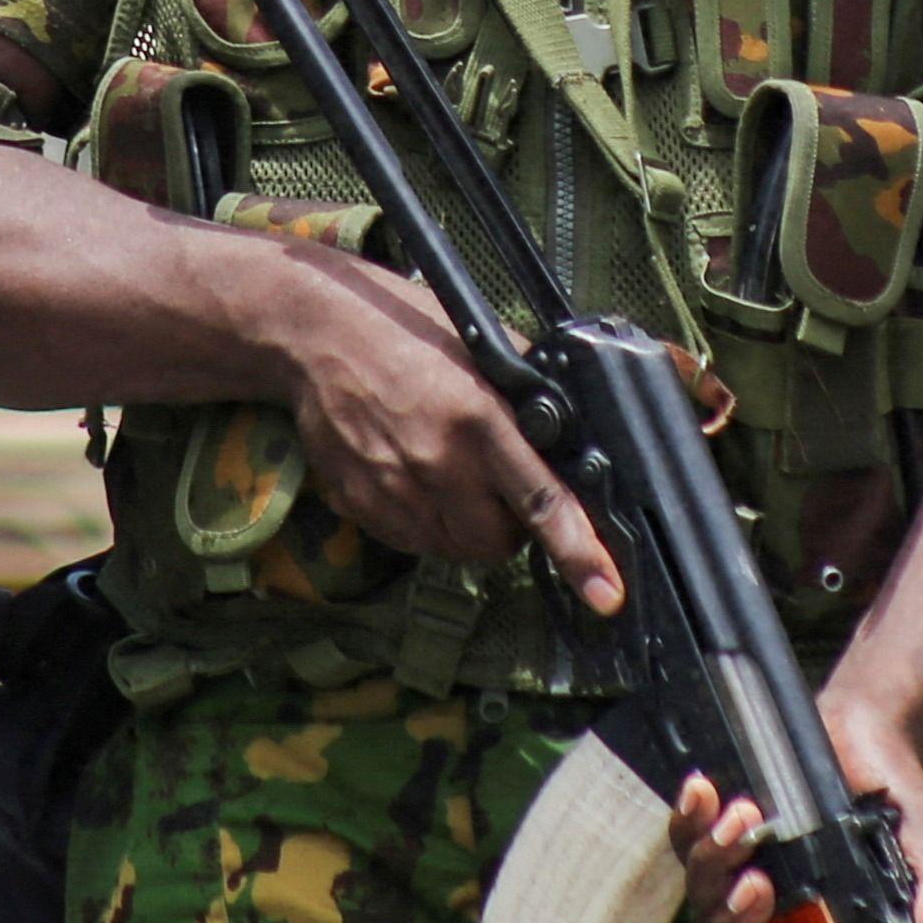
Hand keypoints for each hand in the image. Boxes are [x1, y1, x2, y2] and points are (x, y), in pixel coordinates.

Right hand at [261, 254, 622, 613]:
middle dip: (511, 528)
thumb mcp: (481, 347)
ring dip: (468, 527)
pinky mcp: (361, 506)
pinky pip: (413, 541)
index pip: (541, 501)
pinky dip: (427, 523)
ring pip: (456, 549)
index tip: (605, 592)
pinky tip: (417, 477)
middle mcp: (438, 464)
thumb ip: (529, 394)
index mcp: (479, 419)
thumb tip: (574, 433)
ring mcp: (395, 491)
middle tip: (500, 489)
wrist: (317, 336)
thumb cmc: (405, 330)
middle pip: (498, 543)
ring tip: (453, 476)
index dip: (578, 552)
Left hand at [669, 681, 922, 922]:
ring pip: (705, 899)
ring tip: (748, 816)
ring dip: (715, 862)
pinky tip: (704, 790)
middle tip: (760, 884)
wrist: (871, 734)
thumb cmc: (902, 806)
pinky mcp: (719, 836)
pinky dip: (688, 820)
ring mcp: (745, 879)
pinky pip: (686, 841)